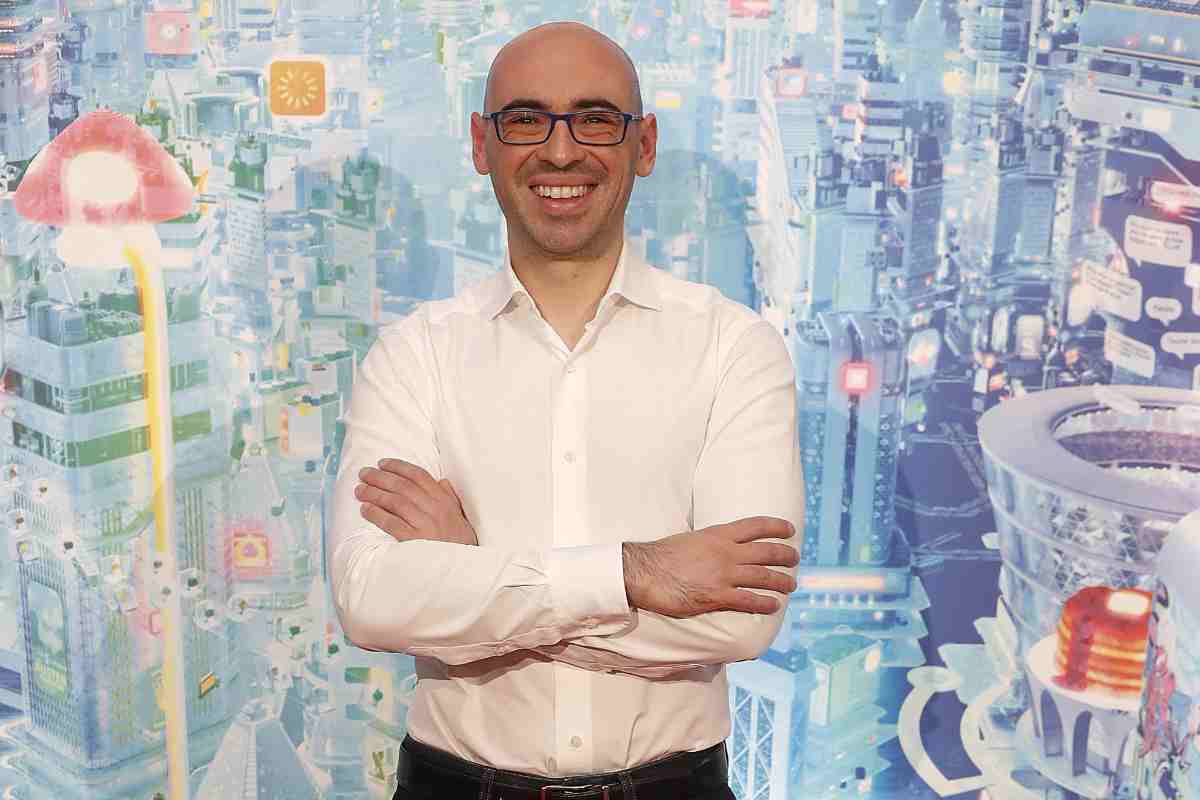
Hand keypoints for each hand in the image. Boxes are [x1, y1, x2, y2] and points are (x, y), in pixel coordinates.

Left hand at [355, 459, 477, 545]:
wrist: (462, 568)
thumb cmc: (460, 543)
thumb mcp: (460, 517)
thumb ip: (450, 498)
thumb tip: (441, 481)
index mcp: (443, 501)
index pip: (418, 476)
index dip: (398, 467)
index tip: (382, 463)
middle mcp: (434, 509)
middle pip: (402, 486)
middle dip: (380, 477)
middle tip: (364, 473)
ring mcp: (424, 524)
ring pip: (395, 502)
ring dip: (374, 493)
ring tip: (359, 490)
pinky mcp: (414, 541)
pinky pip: (391, 524)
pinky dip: (376, 514)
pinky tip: (365, 509)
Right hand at [622, 517, 797, 617]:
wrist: (644, 571)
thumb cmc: (661, 556)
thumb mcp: (690, 539)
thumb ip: (708, 544)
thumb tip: (716, 548)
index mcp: (717, 535)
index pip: (755, 526)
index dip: (776, 526)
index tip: (789, 529)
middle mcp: (725, 552)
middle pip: (765, 551)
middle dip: (785, 555)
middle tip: (795, 559)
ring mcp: (723, 574)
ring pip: (763, 576)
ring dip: (781, 581)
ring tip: (791, 585)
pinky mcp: (716, 596)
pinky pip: (748, 600)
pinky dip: (764, 603)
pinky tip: (774, 606)